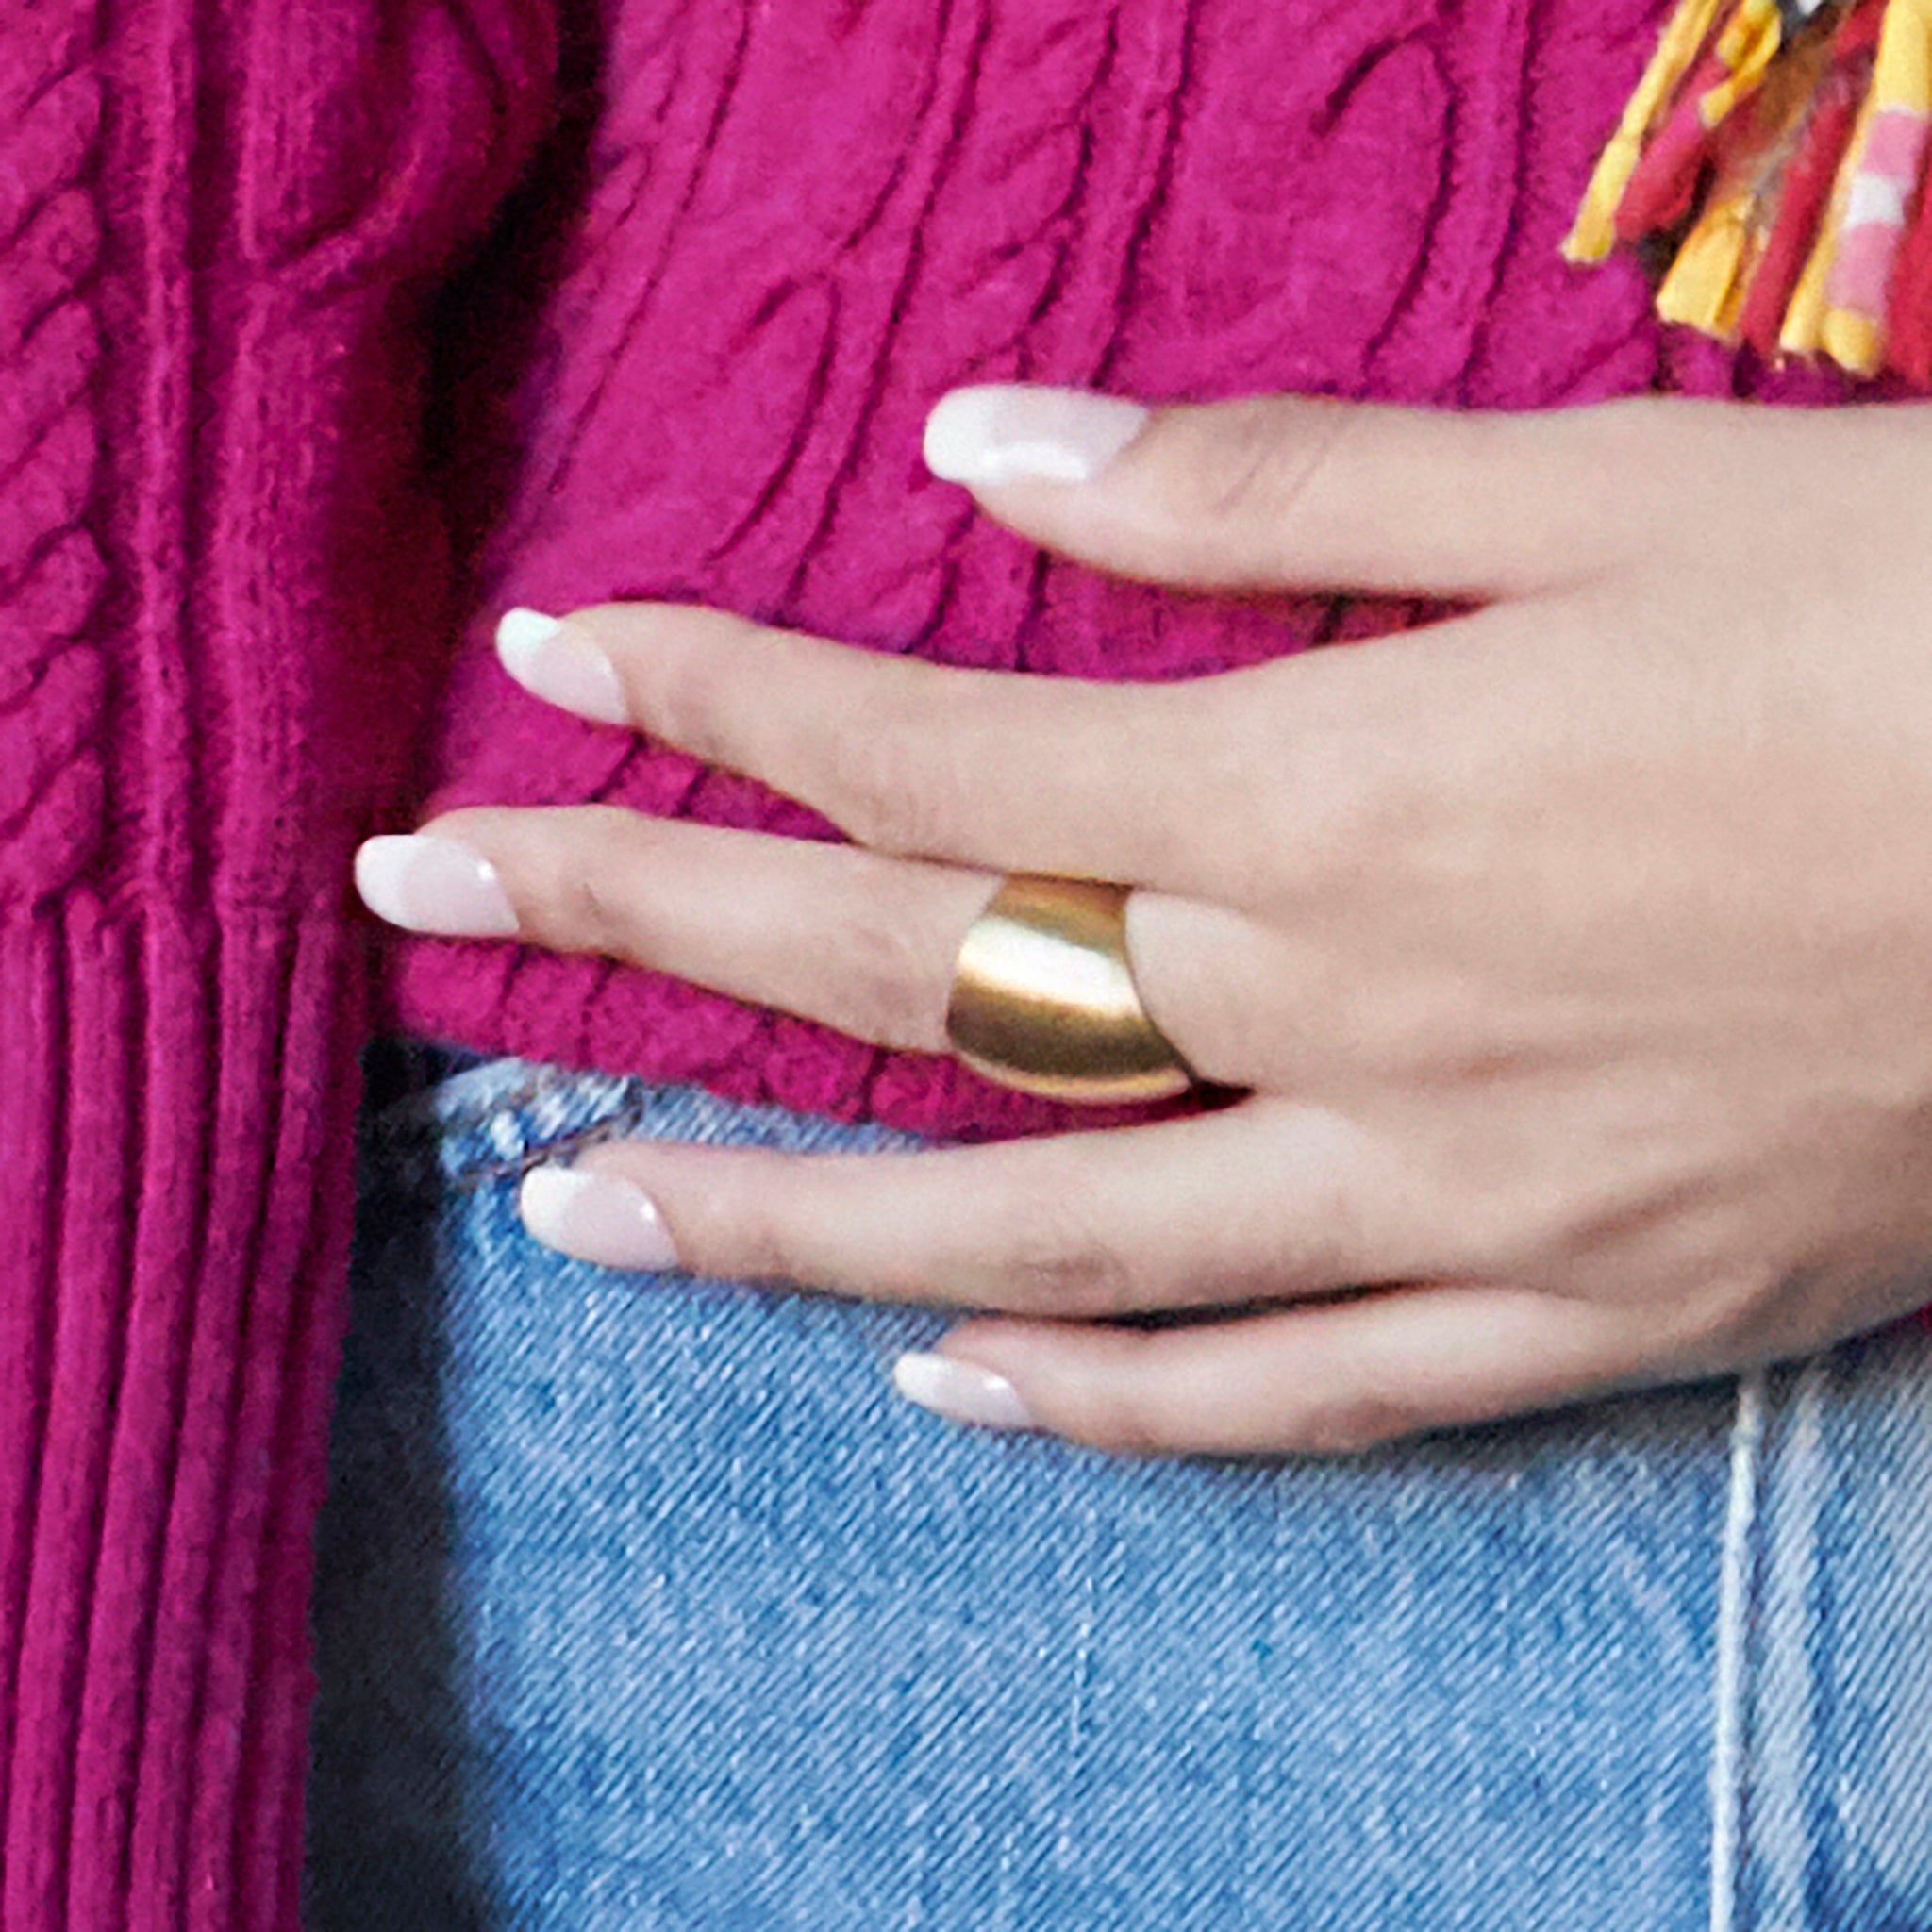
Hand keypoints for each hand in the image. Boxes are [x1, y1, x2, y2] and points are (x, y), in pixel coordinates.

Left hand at [356, 385, 1931, 1455]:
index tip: (544, 655)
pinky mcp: (1565, 1309)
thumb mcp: (1598, 494)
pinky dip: (1108, 1409)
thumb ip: (1264, 495)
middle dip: (642, 919)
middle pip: (911, 972)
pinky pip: (1281, 1392)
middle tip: (429, 902)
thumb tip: (993, 451)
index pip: (928, 736)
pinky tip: (948, 1397)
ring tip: (582, 1212)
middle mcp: (1334, 1010)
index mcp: (1330, 788)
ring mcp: (1440, 1194)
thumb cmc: (1908, 627)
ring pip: (1037, 1233)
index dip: (714, 686)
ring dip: (785, 1218)